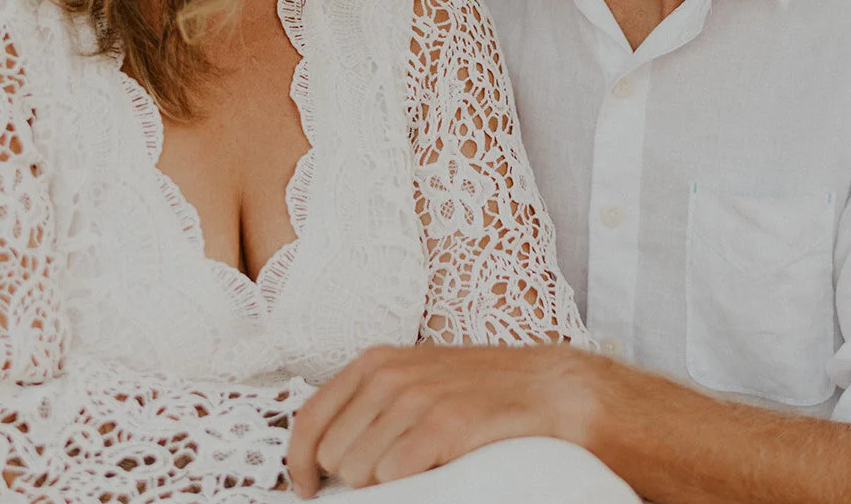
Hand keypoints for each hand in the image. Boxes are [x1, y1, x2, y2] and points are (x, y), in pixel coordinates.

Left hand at [285, 343, 599, 496]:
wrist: (549, 388)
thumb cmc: (480, 391)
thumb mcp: (416, 381)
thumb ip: (372, 405)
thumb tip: (327, 452)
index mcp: (374, 362)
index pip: (310, 418)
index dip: (300, 462)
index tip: (308, 487)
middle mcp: (388, 375)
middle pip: (334, 455)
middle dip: (356, 475)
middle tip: (393, 471)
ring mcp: (415, 398)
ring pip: (361, 470)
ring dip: (385, 483)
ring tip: (421, 467)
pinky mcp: (442, 424)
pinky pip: (395, 475)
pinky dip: (410, 484)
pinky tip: (436, 469)